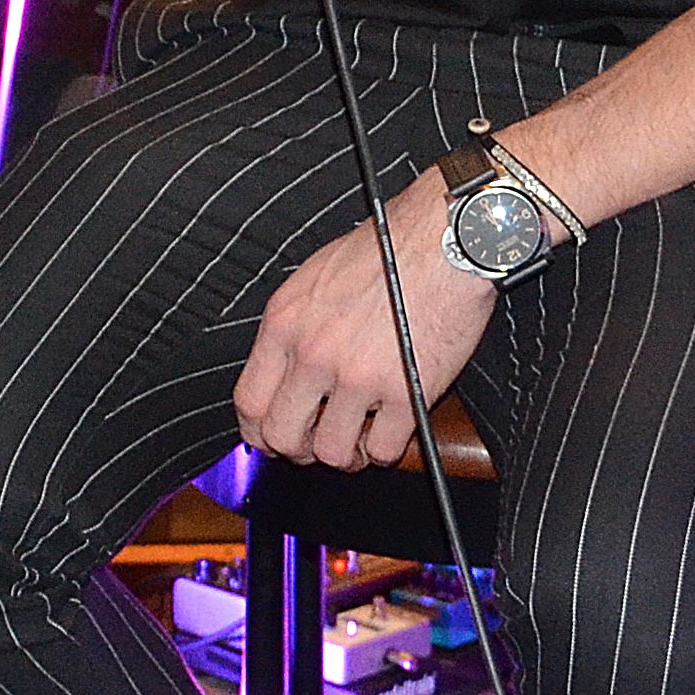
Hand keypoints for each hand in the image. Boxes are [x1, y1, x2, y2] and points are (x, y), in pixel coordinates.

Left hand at [235, 167, 492, 470]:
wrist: (445, 241)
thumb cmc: (388, 249)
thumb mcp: (315, 277)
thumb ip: (295, 327)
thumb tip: (284, 372)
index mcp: (285, 323)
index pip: (249, 401)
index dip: (260, 430)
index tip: (275, 435)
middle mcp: (314, 352)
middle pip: (281, 436)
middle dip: (298, 450)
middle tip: (318, 442)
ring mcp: (358, 376)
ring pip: (331, 453)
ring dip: (346, 454)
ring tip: (360, 436)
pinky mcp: (406, 392)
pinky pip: (383, 450)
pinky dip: (386, 449)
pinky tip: (392, 427)